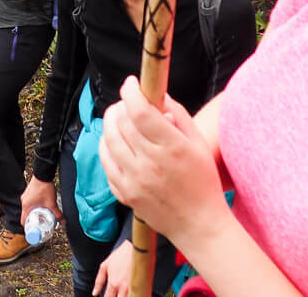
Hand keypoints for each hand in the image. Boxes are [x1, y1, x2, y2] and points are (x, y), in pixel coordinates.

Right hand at [19, 177, 59, 227]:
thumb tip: (63, 222)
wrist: (43, 174)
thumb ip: (57, 214)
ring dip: (34, 213)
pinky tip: (42, 206)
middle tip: (41, 224)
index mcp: (26, 206)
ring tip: (43, 216)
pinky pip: (30, 203)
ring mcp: (25, 197)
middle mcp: (24, 202)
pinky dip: (35, 207)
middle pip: (26, 216)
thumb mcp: (52, 203)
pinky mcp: (28, 193)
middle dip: (33, 221)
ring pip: (28, 209)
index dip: (29, 228)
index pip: (24, 221)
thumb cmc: (44, 187)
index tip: (35, 231)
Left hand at [94, 240, 134, 296]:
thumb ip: (99, 281)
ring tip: (121, 293)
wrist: (135, 249)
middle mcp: (123, 288)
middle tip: (115, 294)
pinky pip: (139, 295)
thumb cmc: (120, 256)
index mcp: (113, 283)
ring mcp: (134, 288)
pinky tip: (133, 293)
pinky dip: (136, 295)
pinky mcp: (142, 286)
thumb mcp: (105, 266)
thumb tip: (95, 293)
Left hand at [99, 78, 228, 242]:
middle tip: (127, 100)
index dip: (131, 92)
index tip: (131, 83)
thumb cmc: (202, 181)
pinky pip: (105, 161)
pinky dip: (106, 145)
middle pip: (121, 122)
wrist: (198, 224)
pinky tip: (115, 140)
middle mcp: (150, 163)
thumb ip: (178, 114)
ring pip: (108, 140)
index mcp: (172, 147)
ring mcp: (134, 180)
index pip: (141, 112)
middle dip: (120, 104)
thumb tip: (157, 94)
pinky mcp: (124, 193)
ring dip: (110, 122)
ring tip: (118, 117)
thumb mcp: (198, 143)